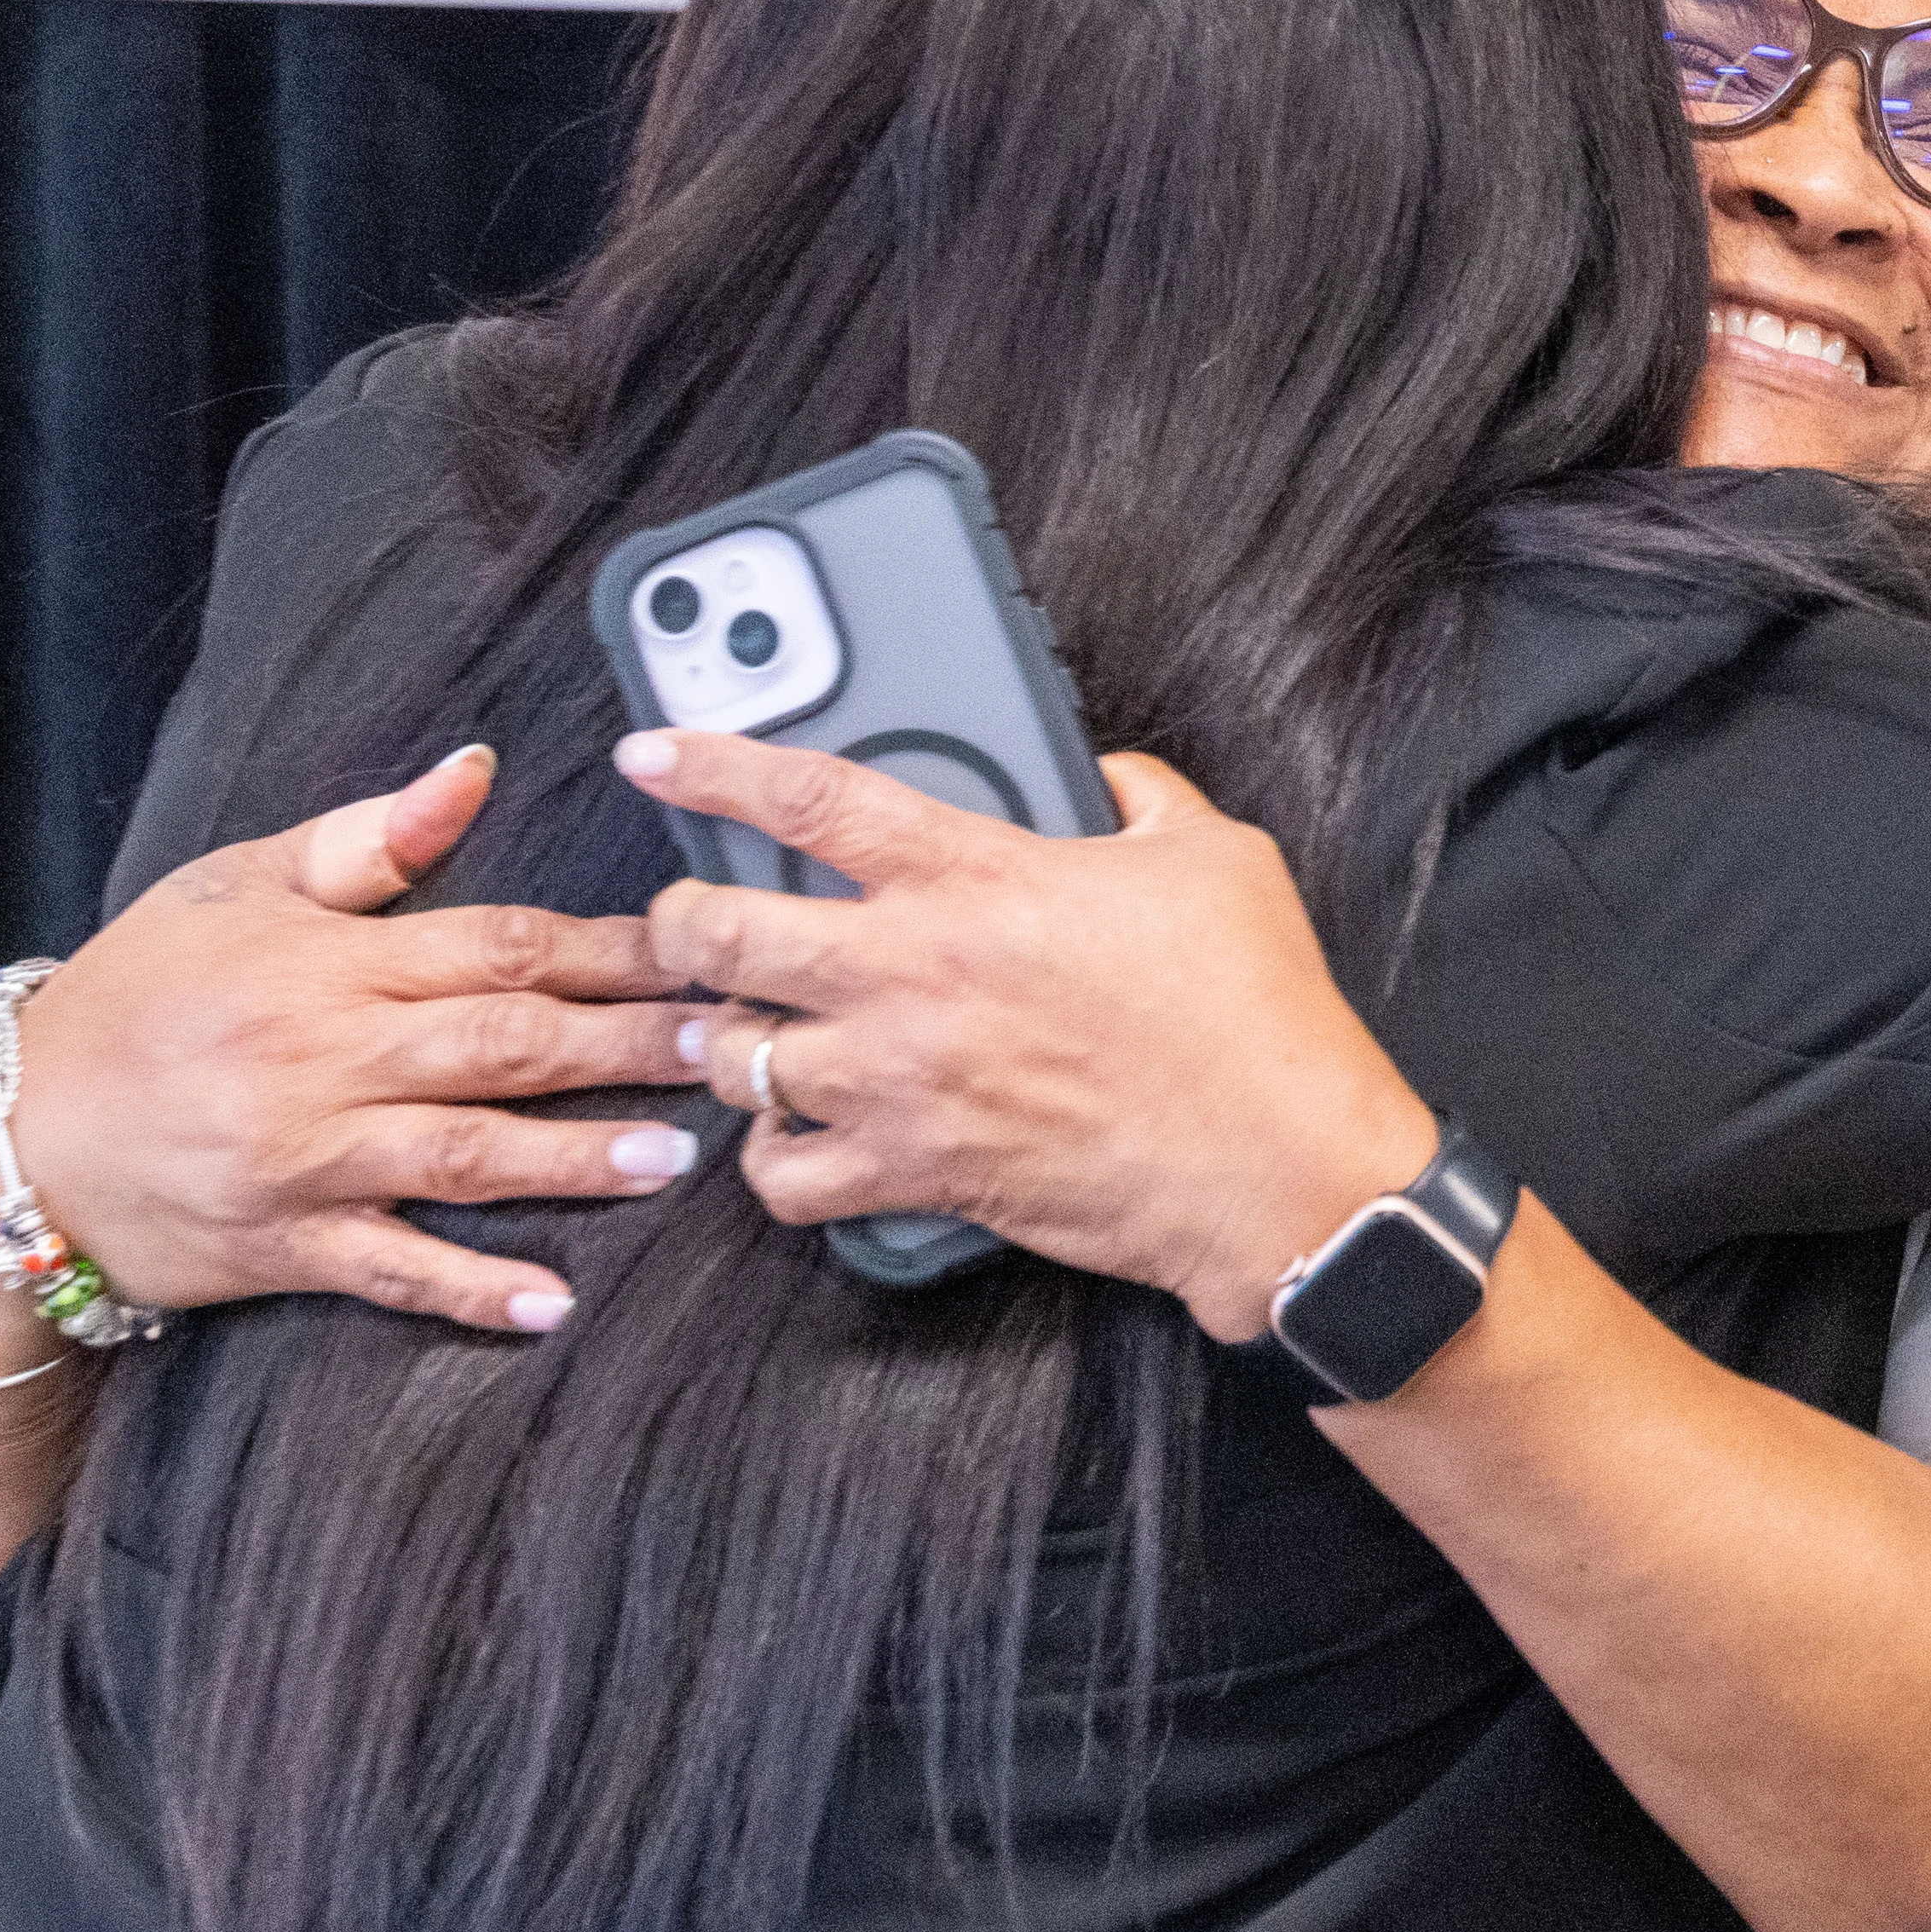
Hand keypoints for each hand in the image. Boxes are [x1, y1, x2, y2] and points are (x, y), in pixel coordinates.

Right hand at [0, 743, 720, 1339]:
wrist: (15, 1138)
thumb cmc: (133, 998)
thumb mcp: (233, 887)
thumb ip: (367, 840)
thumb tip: (473, 767)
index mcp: (328, 963)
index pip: (494, 944)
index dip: (605, 947)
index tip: (697, 944)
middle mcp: (326, 1058)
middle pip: (503, 1044)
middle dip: (626, 1045)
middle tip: (731, 1045)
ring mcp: (308, 1159)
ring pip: (464, 1154)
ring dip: (574, 1158)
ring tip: (674, 1158)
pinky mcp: (287, 1246)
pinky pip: (392, 1271)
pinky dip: (469, 1288)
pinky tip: (550, 1301)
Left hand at [627, 733, 1438, 1338]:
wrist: (1273, 1167)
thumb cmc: (1253, 1018)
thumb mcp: (1218, 857)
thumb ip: (1145, 795)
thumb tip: (1110, 777)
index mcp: (974, 877)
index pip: (807, 796)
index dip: (712, 764)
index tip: (657, 753)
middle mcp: (911, 973)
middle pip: (718, 932)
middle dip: (680, 922)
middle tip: (691, 922)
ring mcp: (899, 1081)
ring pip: (734, 1057)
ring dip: (733, 1042)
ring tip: (754, 1031)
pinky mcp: (914, 1172)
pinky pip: (781, 1178)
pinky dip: (774, 1160)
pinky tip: (796, 1138)